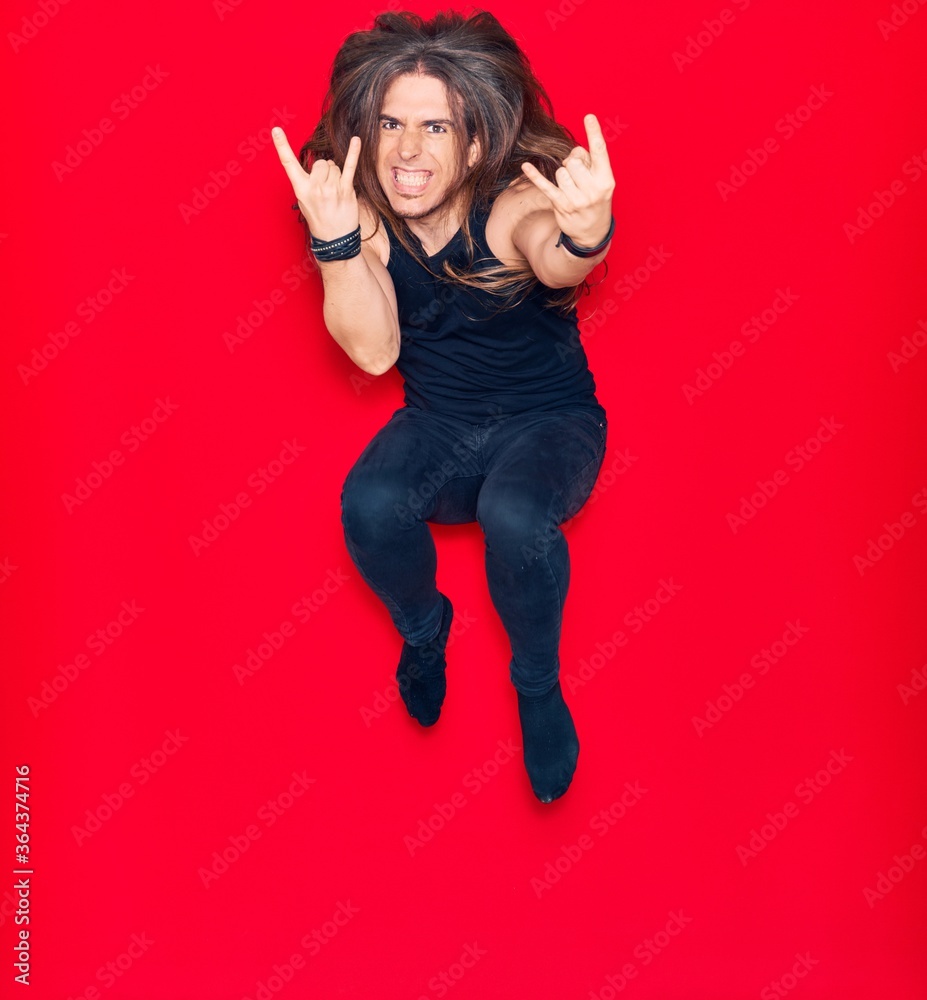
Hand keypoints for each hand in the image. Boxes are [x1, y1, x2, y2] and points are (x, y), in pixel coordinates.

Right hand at [271, 127, 361, 241]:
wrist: (335, 239)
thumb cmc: (319, 218)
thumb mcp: (304, 202)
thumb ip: (307, 182)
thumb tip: (321, 164)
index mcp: (301, 189)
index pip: (288, 164)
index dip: (282, 146)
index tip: (276, 130)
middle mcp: (316, 187)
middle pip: (321, 162)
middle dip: (324, 171)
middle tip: (325, 188)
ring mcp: (332, 188)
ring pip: (334, 166)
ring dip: (336, 174)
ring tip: (335, 192)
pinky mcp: (346, 190)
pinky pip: (350, 166)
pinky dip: (354, 152)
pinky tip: (356, 140)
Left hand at [521, 113, 614, 247]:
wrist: (592, 233)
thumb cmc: (596, 200)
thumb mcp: (602, 183)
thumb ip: (591, 164)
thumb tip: (573, 153)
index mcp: (606, 180)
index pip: (600, 152)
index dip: (594, 133)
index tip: (588, 116)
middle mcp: (592, 190)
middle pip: (574, 161)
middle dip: (573, 163)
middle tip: (578, 175)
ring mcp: (576, 199)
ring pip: (560, 172)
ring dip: (563, 176)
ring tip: (571, 187)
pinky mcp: (561, 205)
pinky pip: (545, 186)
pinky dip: (535, 176)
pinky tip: (526, 167)